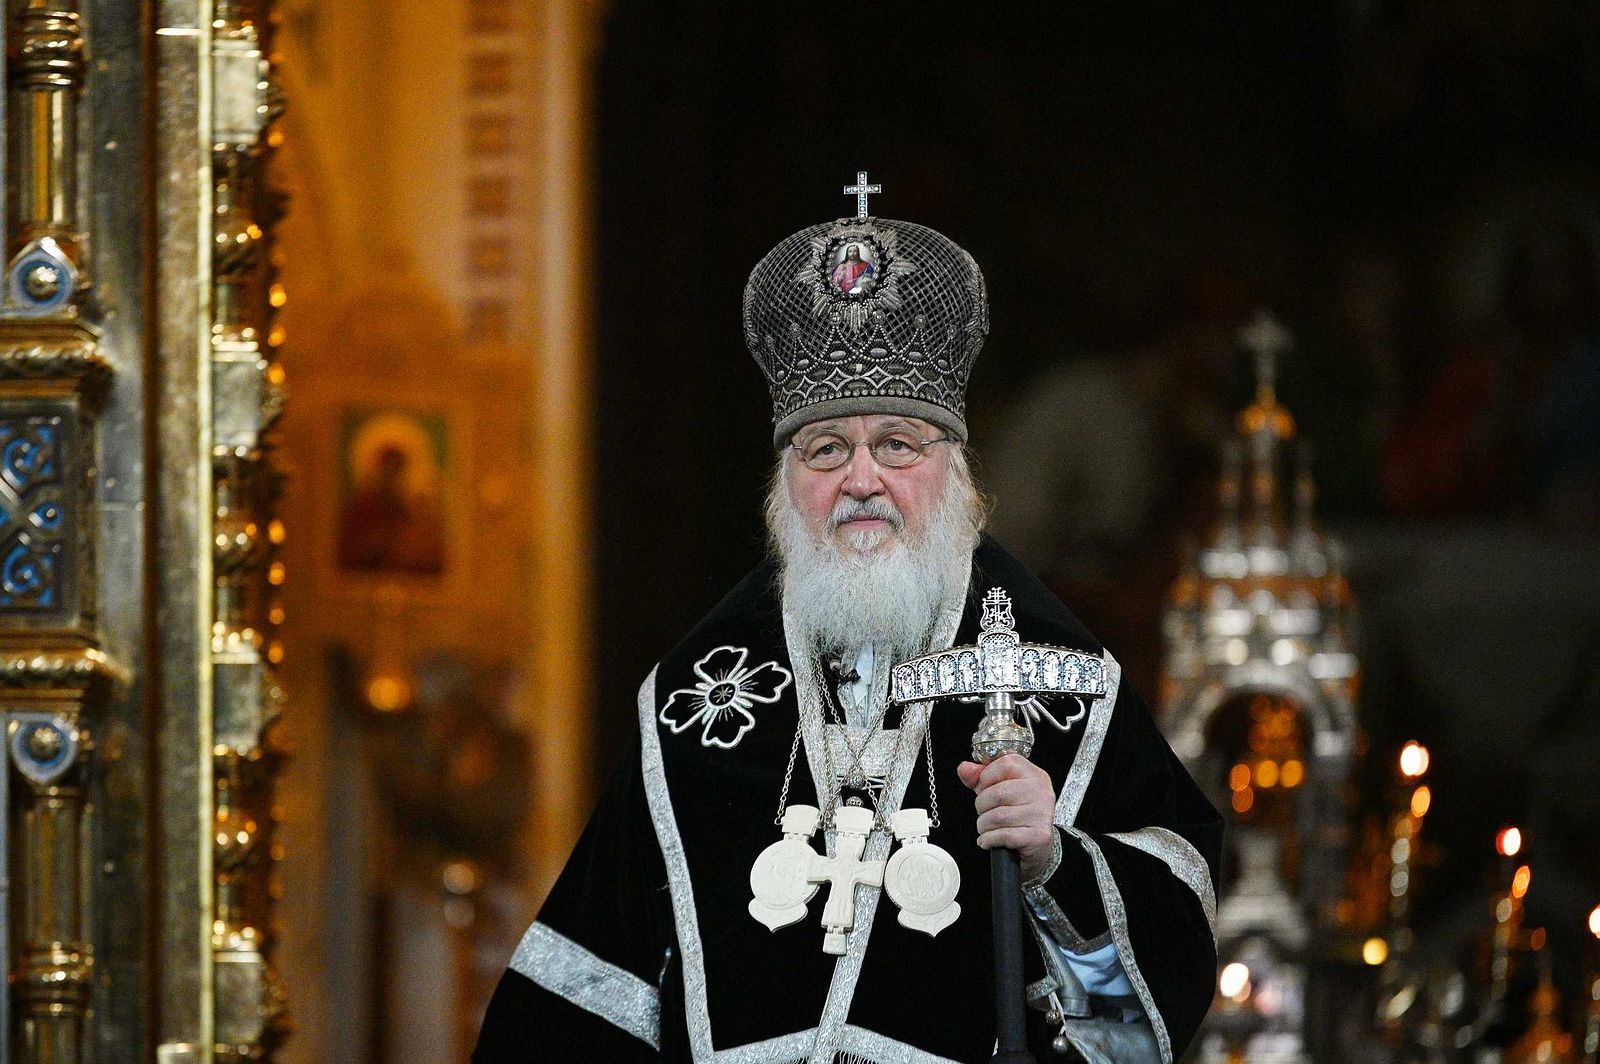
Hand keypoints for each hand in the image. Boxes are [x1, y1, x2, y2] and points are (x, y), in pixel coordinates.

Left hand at [957, 754, 1058, 882]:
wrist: (1037, 848)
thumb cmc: (1019, 816)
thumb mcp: (1000, 790)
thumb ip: (980, 777)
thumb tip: (965, 769)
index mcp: (1034, 775)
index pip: (1005, 763)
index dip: (986, 777)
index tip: (985, 788)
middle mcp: (1041, 792)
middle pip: (996, 793)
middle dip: (982, 806)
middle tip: (987, 813)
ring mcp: (1040, 814)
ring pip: (997, 816)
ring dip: (984, 825)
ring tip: (989, 828)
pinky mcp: (1037, 836)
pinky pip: (1001, 835)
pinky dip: (988, 839)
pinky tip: (990, 839)